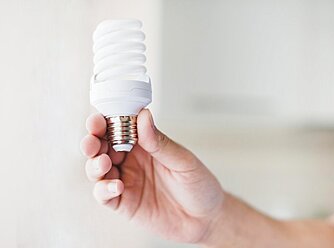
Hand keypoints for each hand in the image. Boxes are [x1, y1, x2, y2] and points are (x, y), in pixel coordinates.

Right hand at [80, 109, 224, 242]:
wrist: (206, 218)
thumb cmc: (198, 185)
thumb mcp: (183, 161)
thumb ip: (159, 142)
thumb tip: (143, 116)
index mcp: (144, 144)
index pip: (119, 128)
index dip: (105, 122)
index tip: (99, 119)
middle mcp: (131, 160)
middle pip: (102, 147)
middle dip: (92, 141)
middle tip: (93, 141)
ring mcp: (126, 181)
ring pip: (97, 170)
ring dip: (94, 165)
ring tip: (104, 163)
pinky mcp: (124, 203)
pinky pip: (105, 195)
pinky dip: (104, 189)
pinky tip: (116, 187)